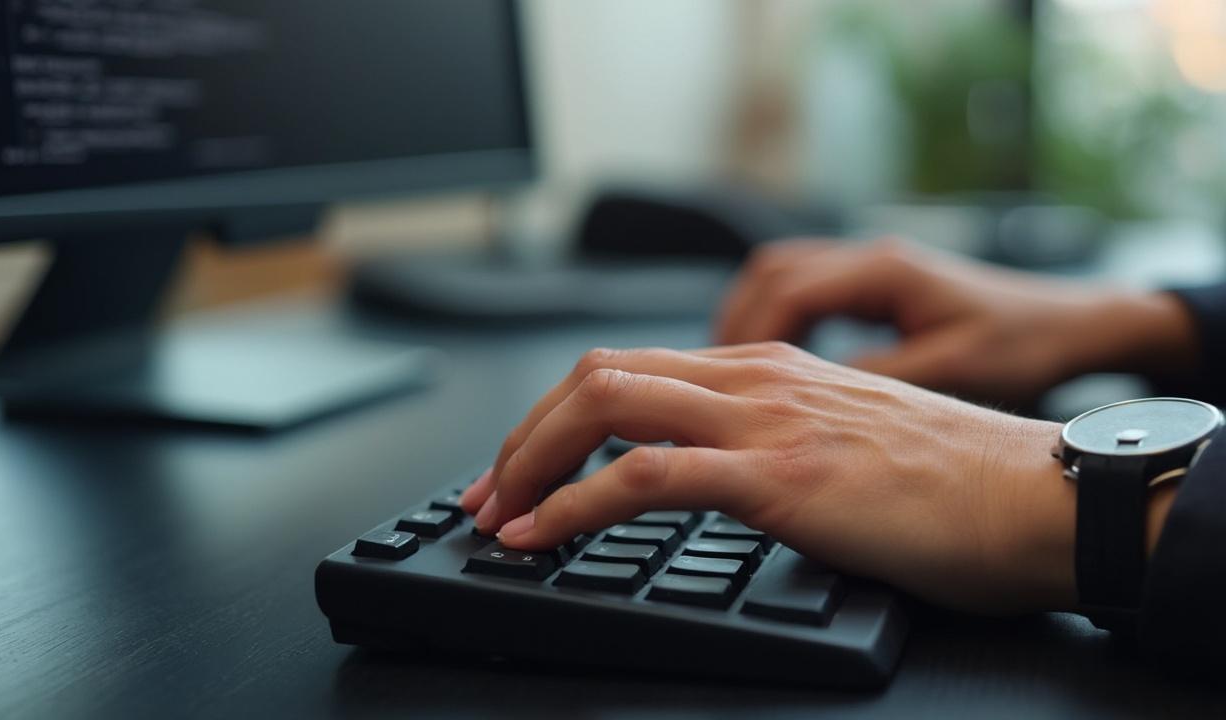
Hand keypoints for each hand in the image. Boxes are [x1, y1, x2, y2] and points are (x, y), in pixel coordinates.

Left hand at [460, 342, 1078, 613]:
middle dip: (523, 435)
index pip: (629, 369)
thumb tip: (707, 474)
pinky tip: (543, 535)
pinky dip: (574, 506)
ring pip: (605, 408)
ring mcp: (765, 420)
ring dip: (530, 463)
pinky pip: (645, 477)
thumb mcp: (842, 443)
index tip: (521, 470)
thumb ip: (772, 441)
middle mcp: (756, 378)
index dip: (556, 417)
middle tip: (487, 493)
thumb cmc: (953, 485)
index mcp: (768, 369)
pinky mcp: (780, 475)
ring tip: (496, 516)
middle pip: (596, 375)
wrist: (1037, 498)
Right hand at [715, 238, 1198, 403]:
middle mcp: (870, 261)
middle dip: (731, 325)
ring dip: (749, 322)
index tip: (724, 380)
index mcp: (884, 272)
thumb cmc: (1027, 346)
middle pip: (769, 274)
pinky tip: (773, 366)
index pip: (786, 291)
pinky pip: (805, 295)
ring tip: (727, 372)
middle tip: (706, 374)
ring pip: (781, 280)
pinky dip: (777, 325)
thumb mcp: (948, 373)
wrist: (1079, 326)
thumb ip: (874, 382)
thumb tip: (804, 401)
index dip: (747, 336)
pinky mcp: (880, 288)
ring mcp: (873, 271)